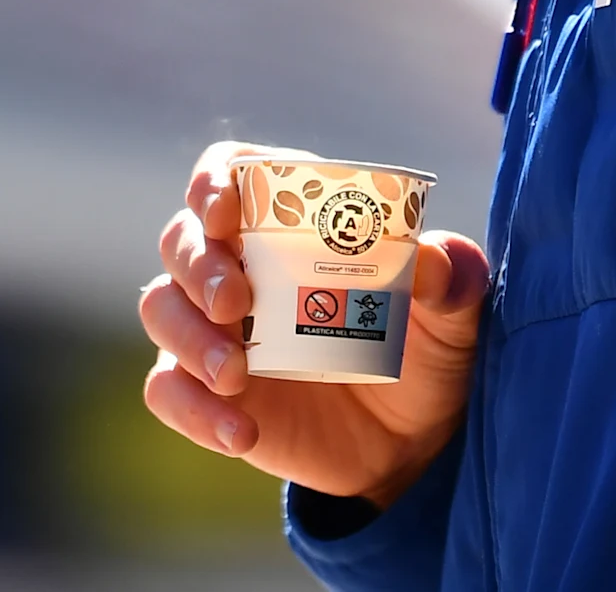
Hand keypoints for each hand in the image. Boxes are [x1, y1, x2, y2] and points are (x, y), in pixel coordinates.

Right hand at [139, 140, 490, 506]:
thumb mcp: (454, 315)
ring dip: (187, 336)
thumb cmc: (424, 350)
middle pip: (182, 240)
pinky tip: (242, 431)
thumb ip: (454, 279)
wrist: (409, 442)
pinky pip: (167, 390)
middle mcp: (239, 264)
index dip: (213, 182)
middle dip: (198, 266)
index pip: (229, 173)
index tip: (224, 212)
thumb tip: (432, 258)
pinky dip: (193, 408)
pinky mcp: (205, 390)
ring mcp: (215, 328)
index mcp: (289, 222)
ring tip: (236, 374)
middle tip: (234, 302)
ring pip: (161, 309)